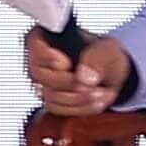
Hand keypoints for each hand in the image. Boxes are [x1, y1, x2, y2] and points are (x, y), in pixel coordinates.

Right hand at [20, 27, 136, 117]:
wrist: (111, 75)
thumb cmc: (105, 56)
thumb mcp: (108, 51)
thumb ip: (96, 59)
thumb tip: (84, 77)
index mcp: (51, 37)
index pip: (34, 42)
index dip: (46, 55)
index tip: (65, 64)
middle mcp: (42, 59)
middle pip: (38, 73)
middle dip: (67, 82)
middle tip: (88, 83)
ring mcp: (44, 81)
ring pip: (48, 94)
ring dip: (78, 97)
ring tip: (99, 92)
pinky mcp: (51, 99)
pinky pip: (57, 108)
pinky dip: (78, 108)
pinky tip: (94, 101)